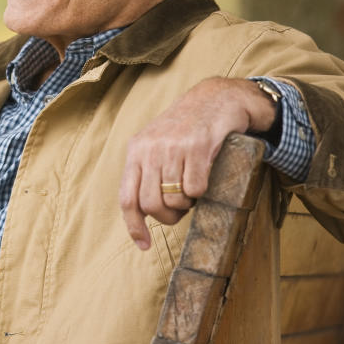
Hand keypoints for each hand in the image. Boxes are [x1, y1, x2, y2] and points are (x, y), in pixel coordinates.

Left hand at [119, 77, 276, 250]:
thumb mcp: (157, 145)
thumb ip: (147, 173)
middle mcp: (150, 148)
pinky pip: (196, 188)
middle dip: (169, 217)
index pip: (127, 198)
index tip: (144, 244)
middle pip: (152, 205)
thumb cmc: (187, 129)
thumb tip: (145, 215)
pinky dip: (203, 190)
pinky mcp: (197, 145)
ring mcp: (172, 146)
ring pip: (175, 199)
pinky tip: (206, 175)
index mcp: (136, 150)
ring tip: (194, 187)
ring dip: (188, 203)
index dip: (134, 226)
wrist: (216, 98)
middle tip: (182, 209)